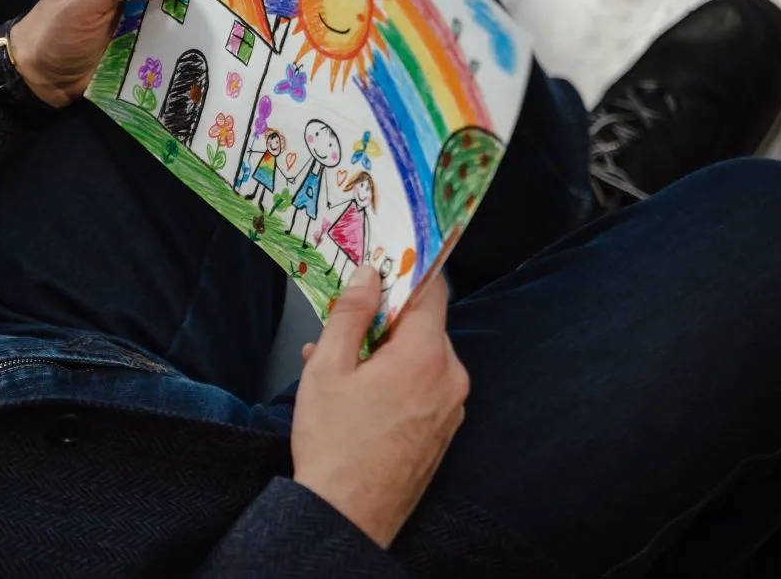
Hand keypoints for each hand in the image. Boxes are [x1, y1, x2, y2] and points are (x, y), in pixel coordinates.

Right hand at [292, 267, 467, 547]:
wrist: (347, 515)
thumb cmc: (335, 445)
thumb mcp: (328, 367)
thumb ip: (351, 313)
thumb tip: (368, 275)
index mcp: (426, 355)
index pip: (432, 290)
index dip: (406, 271)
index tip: (384, 264)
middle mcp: (450, 378)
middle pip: (424, 325)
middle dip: (386, 320)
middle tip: (346, 328)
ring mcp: (452, 408)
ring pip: (421, 358)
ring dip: (386, 353)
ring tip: (341, 368)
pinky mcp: (444, 431)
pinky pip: (423, 388)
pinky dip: (395, 381)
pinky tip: (357, 394)